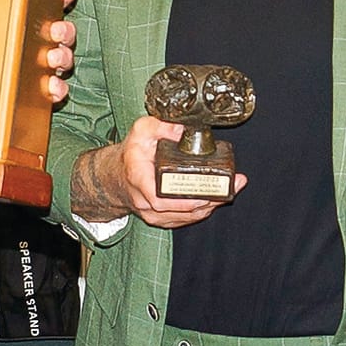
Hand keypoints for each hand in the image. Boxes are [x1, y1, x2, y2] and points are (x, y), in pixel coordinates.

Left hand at [44, 0, 78, 104]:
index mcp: (34, 27)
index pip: (55, 6)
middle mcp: (44, 45)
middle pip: (65, 35)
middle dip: (65, 31)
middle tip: (56, 31)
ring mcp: (47, 69)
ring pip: (65, 60)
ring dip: (63, 57)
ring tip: (52, 58)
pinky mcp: (43, 92)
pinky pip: (59, 90)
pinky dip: (59, 88)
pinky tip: (52, 85)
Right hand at [68, 113, 247, 228]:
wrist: (117, 174)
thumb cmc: (131, 153)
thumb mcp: (142, 130)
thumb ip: (162, 126)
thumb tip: (185, 131)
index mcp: (139, 178)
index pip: (157, 198)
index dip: (181, 201)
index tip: (202, 196)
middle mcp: (144, 200)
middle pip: (177, 210)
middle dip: (205, 201)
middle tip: (226, 190)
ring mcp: (152, 212)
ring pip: (183, 217)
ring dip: (208, 207)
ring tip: (228, 193)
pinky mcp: (161, 217)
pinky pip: (183, 219)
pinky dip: (201, 211)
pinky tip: (217, 200)